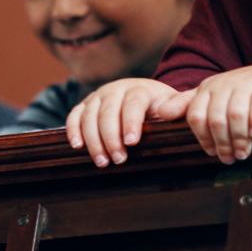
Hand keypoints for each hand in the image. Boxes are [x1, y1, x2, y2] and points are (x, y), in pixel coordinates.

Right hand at [66, 78, 191, 167]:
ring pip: (90, 114)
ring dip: (93, 139)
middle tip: (118, 160)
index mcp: (141, 89)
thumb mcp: (175, 107)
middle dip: (111, 137)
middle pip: (109, 111)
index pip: (133, 102)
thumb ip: (178, 107)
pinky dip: (73, 129)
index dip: (131, 121)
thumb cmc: (163, 109)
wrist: (148, 97)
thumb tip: (171, 112)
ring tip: (102, 162)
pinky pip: (75, 115)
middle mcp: (117, 89)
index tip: (132, 142)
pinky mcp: (86, 105)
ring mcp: (99, 96)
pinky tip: (77, 146)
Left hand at [184, 62, 251, 163]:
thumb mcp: (214, 97)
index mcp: (208, 88)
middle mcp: (224, 84)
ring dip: (238, 138)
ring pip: (235, 114)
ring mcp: (246, 83)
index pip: (195, 115)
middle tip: (229, 158)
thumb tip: (160, 112)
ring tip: (243, 152)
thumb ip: (188, 105)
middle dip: (222, 143)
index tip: (212, 152)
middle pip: (215, 119)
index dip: (202, 138)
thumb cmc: (243, 92)